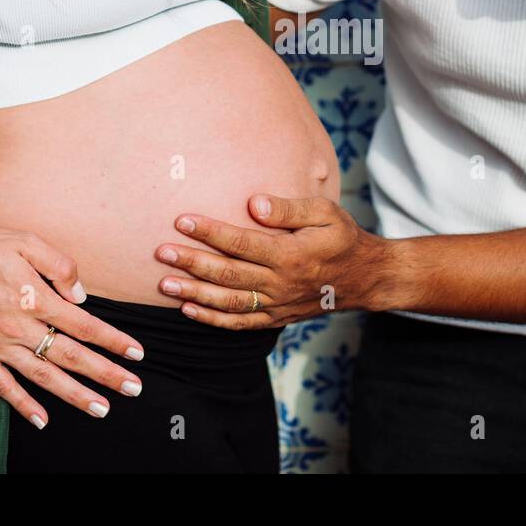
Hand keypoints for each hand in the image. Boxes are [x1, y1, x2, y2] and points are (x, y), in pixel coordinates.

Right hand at [0, 186, 144, 428]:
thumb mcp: (26, 241)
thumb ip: (60, 266)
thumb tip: (81, 297)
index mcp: (35, 298)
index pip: (84, 325)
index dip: (113, 341)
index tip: (136, 354)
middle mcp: (19, 328)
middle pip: (71, 357)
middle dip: (105, 374)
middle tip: (133, 389)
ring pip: (43, 377)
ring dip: (74, 395)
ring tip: (101, 409)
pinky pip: (4, 386)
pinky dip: (23, 405)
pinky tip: (42, 419)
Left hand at [154, 195, 385, 328]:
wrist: (364, 279)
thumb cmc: (342, 238)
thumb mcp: (325, 214)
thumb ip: (290, 208)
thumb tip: (254, 203)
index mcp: (291, 254)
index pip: (242, 242)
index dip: (210, 232)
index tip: (182, 220)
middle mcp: (281, 283)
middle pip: (229, 274)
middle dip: (192, 263)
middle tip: (161, 252)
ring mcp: (277, 304)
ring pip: (229, 302)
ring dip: (194, 294)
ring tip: (164, 284)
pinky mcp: (275, 318)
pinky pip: (240, 323)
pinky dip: (212, 319)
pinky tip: (188, 309)